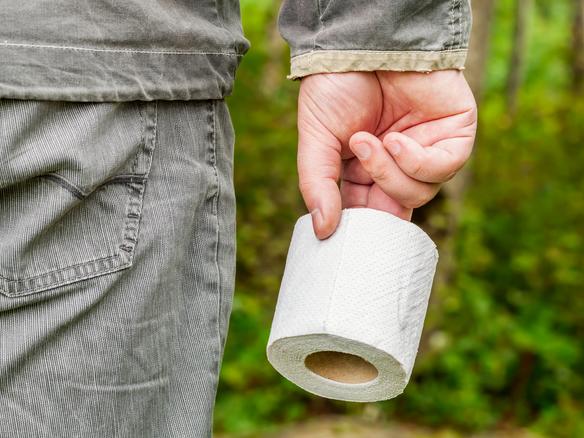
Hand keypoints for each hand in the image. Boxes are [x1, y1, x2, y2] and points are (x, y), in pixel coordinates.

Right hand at [296, 70, 476, 238]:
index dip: (360, 225)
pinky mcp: (454, 133)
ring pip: (419, 194)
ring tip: (369, 141)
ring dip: (389, 173)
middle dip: (375, 199)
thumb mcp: (316, 140)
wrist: (360, 40)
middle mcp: (399, 163)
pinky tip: (396, 139)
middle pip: (396, 209)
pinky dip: (417, 160)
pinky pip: (445, 168)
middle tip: (356, 170)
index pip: (369, 212)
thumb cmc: (335, 86)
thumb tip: (323, 231)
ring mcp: (427, 149)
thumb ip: (318, 185)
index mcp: (366, 169)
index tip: (341, 231)